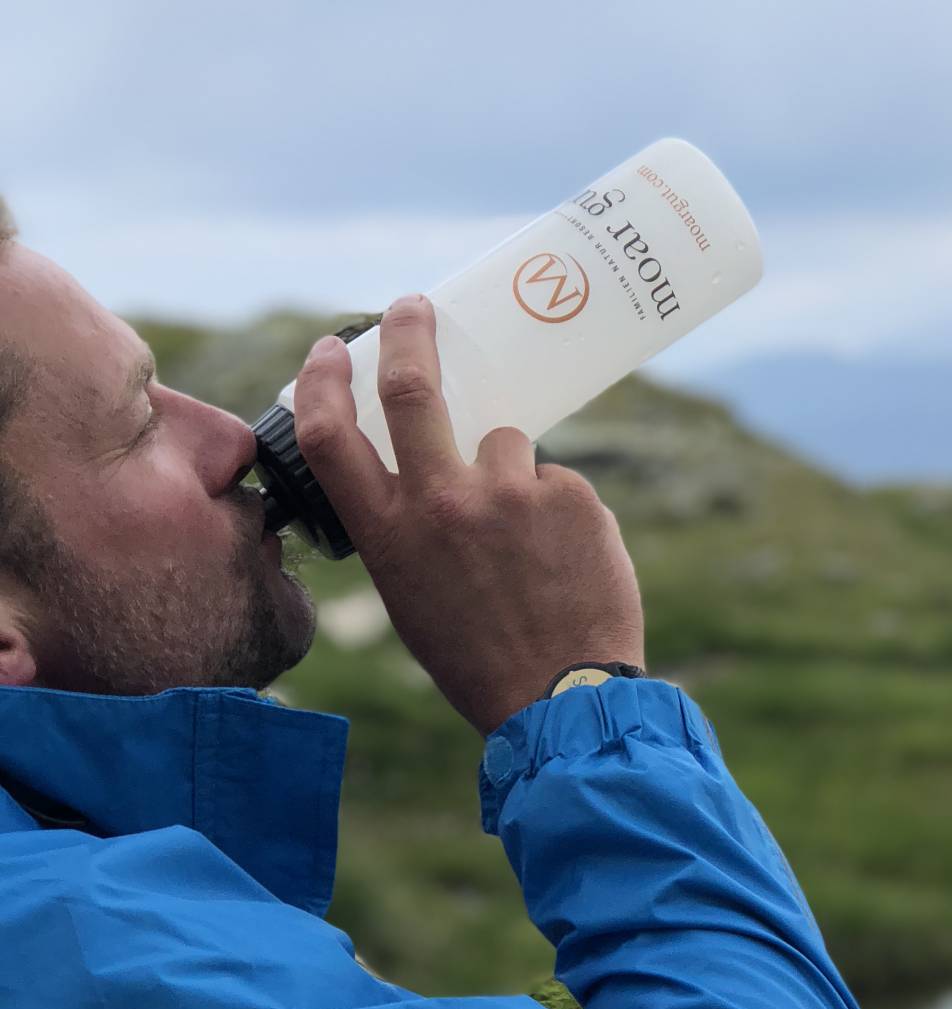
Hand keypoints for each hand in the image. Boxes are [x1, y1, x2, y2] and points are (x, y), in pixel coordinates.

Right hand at [295, 295, 645, 737]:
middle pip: (412, 385)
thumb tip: (429, 474)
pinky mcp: (572, 495)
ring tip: (532, 549)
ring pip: (506, 443)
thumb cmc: (481, 659)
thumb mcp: (412, 597)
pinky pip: (557, 483)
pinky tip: (567, 567)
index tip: (329, 348)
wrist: (563, 701)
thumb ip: (410, 530)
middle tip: (417, 307)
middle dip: (410, 330)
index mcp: (389, 534)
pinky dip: (560, 514)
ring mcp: (509, 494)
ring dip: (513, 478)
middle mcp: (441, 503)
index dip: (322, 381)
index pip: (330, 435)